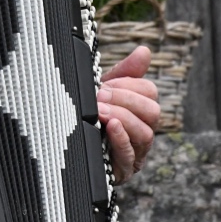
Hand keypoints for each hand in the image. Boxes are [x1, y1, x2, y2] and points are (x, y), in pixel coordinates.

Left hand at [98, 45, 159, 183]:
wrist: (68, 149)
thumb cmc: (90, 117)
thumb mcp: (103, 92)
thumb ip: (124, 73)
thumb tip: (144, 51)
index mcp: (140, 110)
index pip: (149, 92)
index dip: (128, 85)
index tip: (105, 83)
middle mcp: (143, 130)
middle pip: (153, 112)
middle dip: (126, 100)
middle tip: (100, 96)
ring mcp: (136, 152)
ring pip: (145, 133)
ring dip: (122, 118)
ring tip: (101, 111)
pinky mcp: (123, 170)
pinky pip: (130, 155)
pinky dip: (121, 139)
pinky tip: (110, 128)